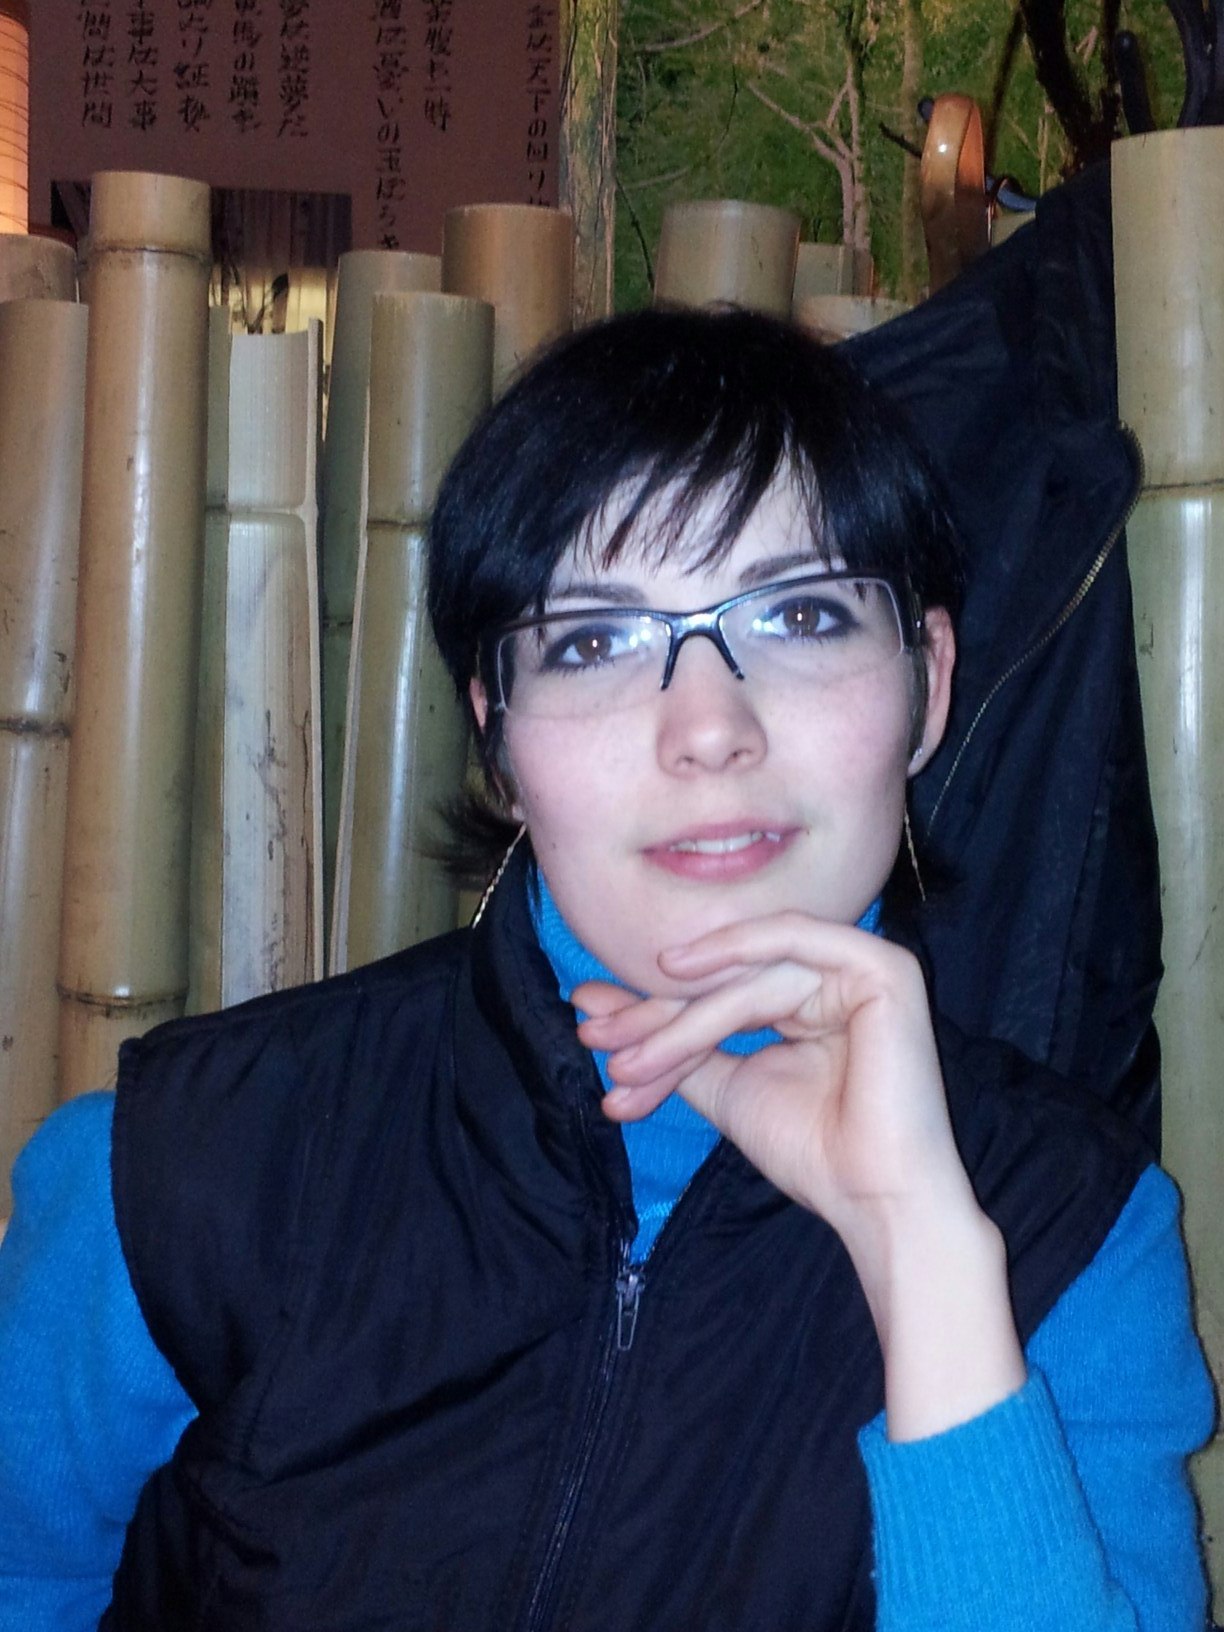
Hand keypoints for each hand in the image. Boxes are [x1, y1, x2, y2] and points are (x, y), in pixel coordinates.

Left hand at [574, 911, 1025, 1438]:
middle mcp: (837, 976)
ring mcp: (864, 967)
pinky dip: (734, 950)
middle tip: (596, 1039)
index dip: (652, 1015)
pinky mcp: (883, 968)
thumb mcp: (727, 1088)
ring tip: (629, 1061)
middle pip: (729, 979)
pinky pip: (792, 941)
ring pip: (748, 974)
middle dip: (655, 1014)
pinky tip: (678, 972)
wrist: (876, 1200)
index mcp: (810, 1000)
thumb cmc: (814, 1152)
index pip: (720, 993)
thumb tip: (593, 1005)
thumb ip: (673, 1044)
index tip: (590, 1033)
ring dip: (680, 1017)